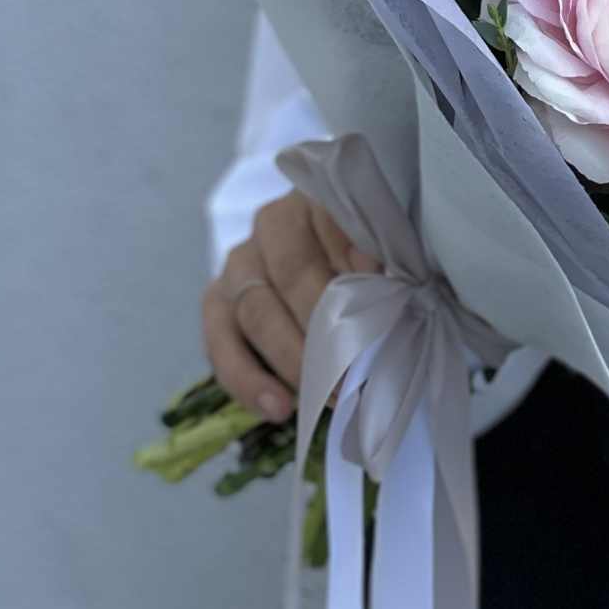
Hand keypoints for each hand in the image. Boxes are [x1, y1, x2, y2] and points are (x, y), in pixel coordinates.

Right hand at [203, 192, 377, 422]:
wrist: (320, 259)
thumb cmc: (366, 256)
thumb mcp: (385, 248)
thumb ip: (387, 262)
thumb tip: (392, 293)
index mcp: (318, 199)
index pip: (335, 230)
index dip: (361, 272)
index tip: (388, 310)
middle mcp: (271, 225)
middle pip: (292, 275)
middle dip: (327, 331)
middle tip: (360, 373)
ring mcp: (239, 263)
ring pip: (255, 312)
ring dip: (292, 361)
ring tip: (325, 398)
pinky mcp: (217, 301)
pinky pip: (220, 344)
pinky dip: (247, 381)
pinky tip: (278, 408)